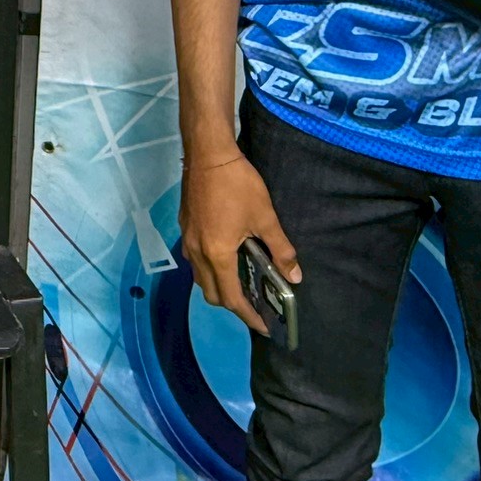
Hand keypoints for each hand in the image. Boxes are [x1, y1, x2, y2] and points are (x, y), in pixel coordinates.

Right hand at [179, 151, 300, 336]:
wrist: (208, 154)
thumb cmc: (238, 185)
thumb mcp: (265, 217)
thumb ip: (280, 249)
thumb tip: (294, 276)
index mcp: (217, 255)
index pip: (231, 298)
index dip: (247, 315)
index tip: (263, 326)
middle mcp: (197, 253)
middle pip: (211, 292)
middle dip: (231, 304)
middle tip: (254, 304)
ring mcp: (188, 240)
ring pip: (200, 276)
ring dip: (219, 286)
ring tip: (241, 282)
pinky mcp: (186, 227)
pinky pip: (196, 260)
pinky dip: (210, 268)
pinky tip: (225, 256)